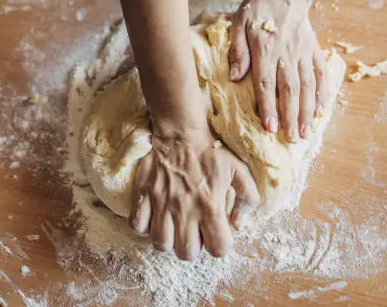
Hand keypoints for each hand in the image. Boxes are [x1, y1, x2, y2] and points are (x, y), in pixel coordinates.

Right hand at [129, 129, 259, 260]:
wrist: (180, 133)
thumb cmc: (211, 153)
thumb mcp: (239, 171)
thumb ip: (248, 199)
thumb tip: (239, 225)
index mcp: (211, 206)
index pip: (218, 249)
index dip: (219, 245)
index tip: (216, 234)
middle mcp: (185, 209)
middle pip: (186, 253)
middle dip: (192, 247)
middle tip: (192, 232)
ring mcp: (161, 203)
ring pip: (161, 244)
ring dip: (168, 241)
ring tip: (173, 229)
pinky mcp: (143, 195)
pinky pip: (137, 226)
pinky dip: (145, 228)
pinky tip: (155, 219)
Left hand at [228, 0, 329, 141]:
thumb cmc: (257, 10)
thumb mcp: (238, 24)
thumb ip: (237, 50)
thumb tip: (234, 77)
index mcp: (265, 51)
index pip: (266, 84)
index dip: (268, 107)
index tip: (270, 127)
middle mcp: (286, 55)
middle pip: (290, 91)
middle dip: (290, 117)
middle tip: (291, 139)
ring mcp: (303, 54)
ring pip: (307, 86)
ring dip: (306, 111)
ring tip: (305, 132)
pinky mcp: (314, 51)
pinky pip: (320, 75)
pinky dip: (322, 95)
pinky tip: (320, 112)